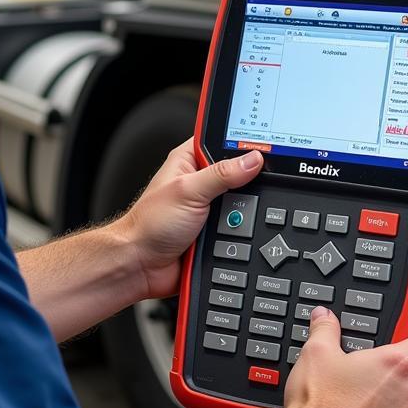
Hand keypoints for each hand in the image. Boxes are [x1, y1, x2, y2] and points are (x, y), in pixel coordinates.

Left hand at [120, 138, 263, 299]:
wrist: (142, 266)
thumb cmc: (150, 225)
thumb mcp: (189, 191)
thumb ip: (222, 174)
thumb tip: (253, 159)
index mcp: (190, 161)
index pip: (223, 141)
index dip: (243, 143)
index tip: (264, 149)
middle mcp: (201, 182)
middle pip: (239, 174)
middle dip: (247, 185)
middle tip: (247, 191)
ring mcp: (210, 207)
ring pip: (243, 204)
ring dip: (243, 213)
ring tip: (234, 219)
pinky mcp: (217, 231)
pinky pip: (240, 227)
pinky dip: (242, 232)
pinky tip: (238, 235)